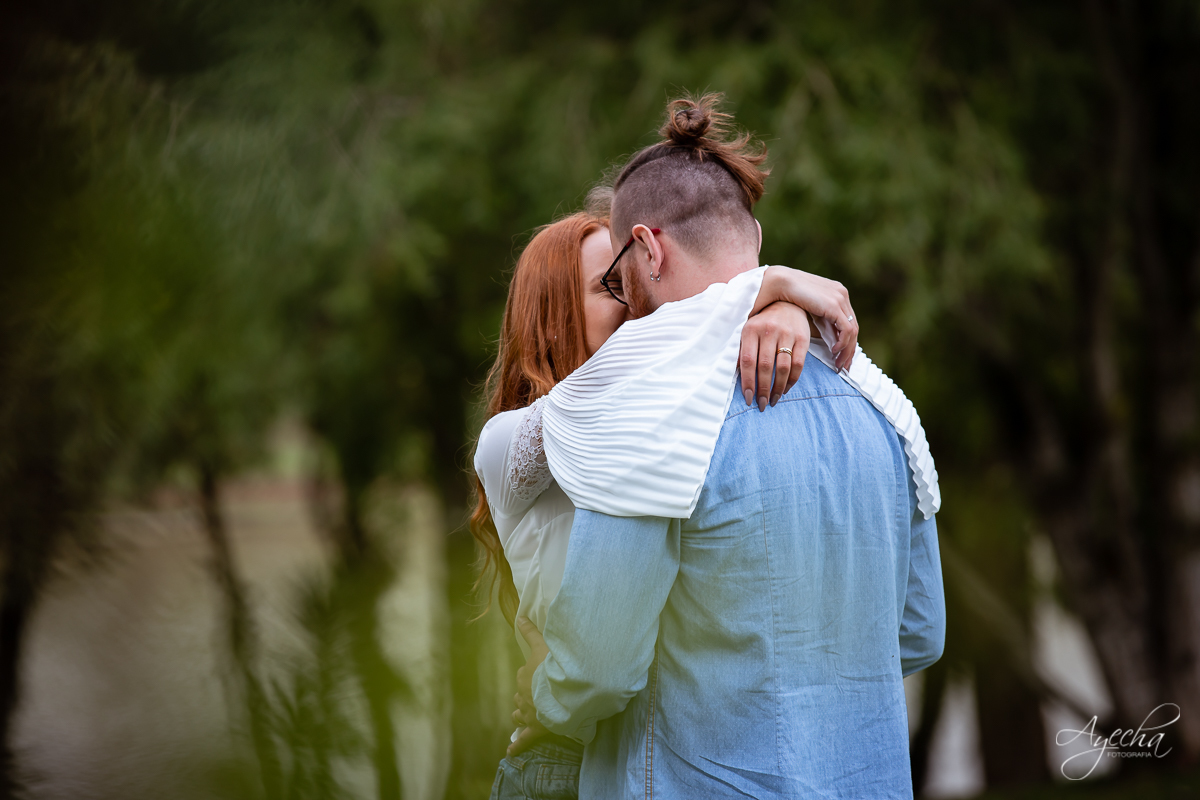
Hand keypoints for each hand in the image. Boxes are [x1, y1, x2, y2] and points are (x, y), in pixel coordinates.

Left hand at [507, 616, 549, 756]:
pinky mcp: (536, 728)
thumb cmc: (554, 667)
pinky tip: (509, 752)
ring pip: (520, 713)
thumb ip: (531, 632)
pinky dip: (517, 746)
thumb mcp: (543, 645)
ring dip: (522, 712)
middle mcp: (523, 695)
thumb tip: (519, 616)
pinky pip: (524, 739)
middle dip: (527, 693)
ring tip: (524, 714)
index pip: (524, 673)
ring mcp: (529, 713)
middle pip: (521, 694)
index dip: (532, 672)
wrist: (563, 692)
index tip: (542, 671)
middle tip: (539, 691)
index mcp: (524, 676)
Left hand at [740, 301, 810, 411]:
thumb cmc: (762, 323)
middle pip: (765, 367)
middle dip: (763, 389)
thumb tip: (734, 375)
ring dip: (778, 388)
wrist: (787, 303)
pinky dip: (792, 380)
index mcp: (750, 330)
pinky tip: (786, 388)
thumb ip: (740, 350)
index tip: (748, 398)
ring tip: (773, 400)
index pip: (747, 361)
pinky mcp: (802, 337)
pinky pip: (798, 364)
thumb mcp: (747, 331)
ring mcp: (787, 333)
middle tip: (761, 404)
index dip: (747, 382)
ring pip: (782, 368)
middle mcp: (768, 331)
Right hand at [754, 266, 857, 370]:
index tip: (840, 358)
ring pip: (852, 331)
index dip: (846, 342)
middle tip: (843, 366)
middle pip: (853, 327)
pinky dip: (842, 343)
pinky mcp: (834, 305)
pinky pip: (846, 330)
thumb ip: (816, 322)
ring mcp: (840, 298)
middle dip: (849, 350)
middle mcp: (841, 294)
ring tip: (838, 364)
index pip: (848, 322)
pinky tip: (833, 352)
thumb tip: (820, 340)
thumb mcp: (805, 311)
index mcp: (835, 293)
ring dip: (847, 350)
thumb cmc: (783, 296)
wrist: (776, 282)